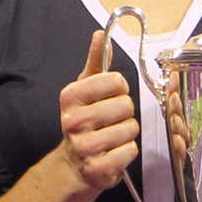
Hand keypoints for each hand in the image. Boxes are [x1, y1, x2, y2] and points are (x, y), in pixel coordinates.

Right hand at [58, 30, 140, 189]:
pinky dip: (127, 152)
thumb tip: (100, 34)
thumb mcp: (85, 90)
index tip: (109, 97)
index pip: (115, 80)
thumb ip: (96, 61)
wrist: (74, 163)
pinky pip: (130, 150)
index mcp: (70, 96)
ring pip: (130, 128)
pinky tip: (113, 152)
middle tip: (110, 120)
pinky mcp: (97, 167)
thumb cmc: (83, 122)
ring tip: (112, 136)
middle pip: (126, 105)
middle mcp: (73, 120)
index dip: (119, 89)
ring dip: (127, 133)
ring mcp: (84, 145)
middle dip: (125, 113)